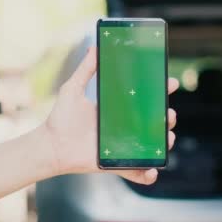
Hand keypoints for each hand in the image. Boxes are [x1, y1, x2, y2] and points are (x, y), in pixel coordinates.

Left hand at [44, 46, 178, 184]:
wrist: (50, 145)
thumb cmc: (61, 118)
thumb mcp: (73, 89)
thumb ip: (85, 69)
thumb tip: (95, 47)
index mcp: (118, 109)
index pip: (146, 98)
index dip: (161, 91)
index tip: (170, 83)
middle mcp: (124, 127)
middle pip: (155, 122)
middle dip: (168, 117)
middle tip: (168, 113)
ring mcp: (122, 146)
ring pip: (152, 146)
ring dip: (165, 143)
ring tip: (167, 139)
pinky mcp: (116, 164)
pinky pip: (137, 172)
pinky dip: (148, 174)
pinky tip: (153, 170)